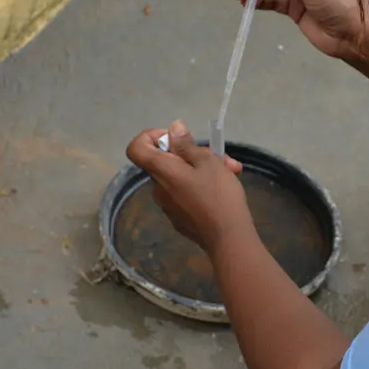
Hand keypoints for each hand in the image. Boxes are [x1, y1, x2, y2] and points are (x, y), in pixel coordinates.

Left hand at [125, 121, 250, 256]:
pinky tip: (223, 193)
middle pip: (167, 163)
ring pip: (181, 178)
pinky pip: (186, 195)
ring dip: (203, 171)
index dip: (151, 137)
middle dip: (194, 155)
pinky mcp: (180, 219)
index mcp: (161, 171)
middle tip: (222, 159)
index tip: (175, 138)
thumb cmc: (218, 195)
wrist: (228, 238)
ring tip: (231, 174)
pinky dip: (201, 188)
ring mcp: (168, 206)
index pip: (136, 148)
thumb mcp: (208, 162)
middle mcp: (158, 189)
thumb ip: (188, 145)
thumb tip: (173, 129)